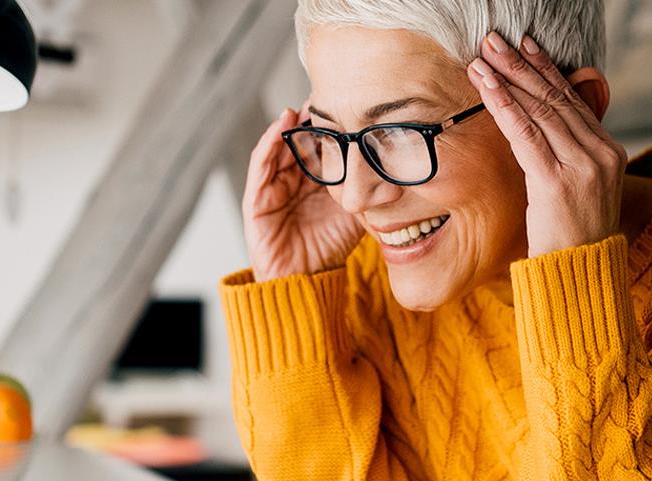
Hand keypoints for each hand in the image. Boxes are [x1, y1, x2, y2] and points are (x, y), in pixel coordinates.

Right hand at [242, 105, 364, 281]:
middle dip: (313, 118)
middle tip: (329, 93)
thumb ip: (367, 192)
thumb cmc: (328, 250)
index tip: (350, 103)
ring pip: (281, 146)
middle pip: (301, 141)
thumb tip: (394, 170)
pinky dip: (270, 141)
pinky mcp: (257, 197)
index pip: (323, 146)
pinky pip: (261, 164)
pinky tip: (282, 122)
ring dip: (291, 123)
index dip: (334, 125)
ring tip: (305, 102)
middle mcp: (293, 180)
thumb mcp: (355, 214)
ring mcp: (273, 186)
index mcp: (316, 182)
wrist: (303, 282)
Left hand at [466, 33, 628, 257]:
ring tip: (482, 57)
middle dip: (522, 65)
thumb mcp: (575, 188)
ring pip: (540, 110)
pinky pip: (525, 134)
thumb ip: (564, 154)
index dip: (546, 69)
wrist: (580, 276)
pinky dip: (504, 106)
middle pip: (555, 98)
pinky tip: (486, 87)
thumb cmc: (570, 235)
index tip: (524, 45)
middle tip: (495, 39)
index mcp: (609, 150)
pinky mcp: (558, 182)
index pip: (572, 100)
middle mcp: (602, 153)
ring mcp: (584, 166)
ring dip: (507, 79)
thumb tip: (534, 124)